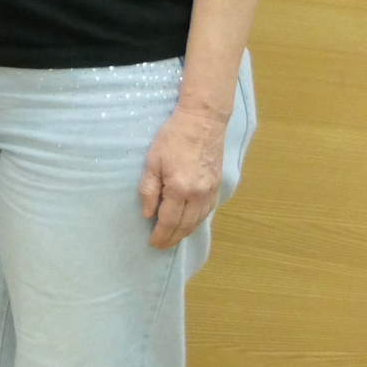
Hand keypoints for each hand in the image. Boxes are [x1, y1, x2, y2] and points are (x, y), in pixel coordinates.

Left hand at [140, 101, 228, 248]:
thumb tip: (148, 214)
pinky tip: (191, 223)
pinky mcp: (217, 185)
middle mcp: (198, 195)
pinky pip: (207, 211)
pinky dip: (198, 221)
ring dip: (186, 232)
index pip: (169, 221)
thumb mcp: (152, 161)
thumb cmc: (173, 137)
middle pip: (186, 225)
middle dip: (173, 238)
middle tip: (162, 246)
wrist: (203, 121)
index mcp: (180, 189)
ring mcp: (211, 191)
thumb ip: (149, 190)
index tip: (153, 244)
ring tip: (174, 238)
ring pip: (198, 220)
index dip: (161, 235)